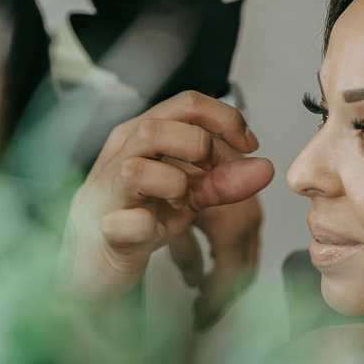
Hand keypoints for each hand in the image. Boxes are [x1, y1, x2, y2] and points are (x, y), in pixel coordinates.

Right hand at [58, 91, 272, 299]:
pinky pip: (127, 222)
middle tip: (209, 172)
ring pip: (137, 168)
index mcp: (141, 134)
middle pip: (157, 127)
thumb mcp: (187, 194)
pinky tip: (151, 231)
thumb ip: (223, 181)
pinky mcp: (104, 229)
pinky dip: (146, 226)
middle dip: (198, 147)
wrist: (99, 260)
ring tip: (180, 202)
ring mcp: (107, 191)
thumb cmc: (140, 215)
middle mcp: (120, 154)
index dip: (225, 118)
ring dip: (173, 184)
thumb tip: (265, 168)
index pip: (186, 103)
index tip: (250, 143)